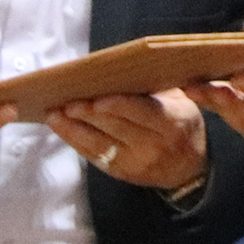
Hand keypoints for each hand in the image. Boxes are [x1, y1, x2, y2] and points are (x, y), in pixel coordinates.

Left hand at [49, 90, 207, 194]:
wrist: (189, 169)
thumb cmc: (180, 124)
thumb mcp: (181, 103)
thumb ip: (155, 89)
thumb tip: (119, 69)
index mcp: (173, 122)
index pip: (143, 112)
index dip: (118, 106)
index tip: (96, 99)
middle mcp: (156, 145)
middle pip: (117, 128)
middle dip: (88, 115)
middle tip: (65, 102)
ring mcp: (138, 163)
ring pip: (101, 145)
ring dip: (74, 129)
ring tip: (54, 115)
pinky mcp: (123, 174)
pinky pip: (95, 157)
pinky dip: (76, 142)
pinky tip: (62, 128)